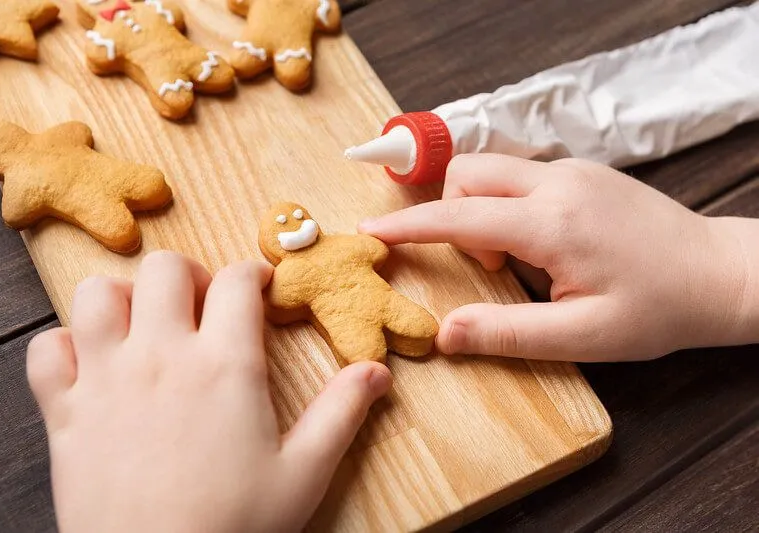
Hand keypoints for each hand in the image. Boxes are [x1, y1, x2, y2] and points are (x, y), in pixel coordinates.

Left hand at [27, 251, 391, 532]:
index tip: (257, 286)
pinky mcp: (64, 412)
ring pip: (97, 295)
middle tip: (201, 305)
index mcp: (226, 366)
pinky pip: (45, 350)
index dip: (252, 274)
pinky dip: (64, 346)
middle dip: (188, 275)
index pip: (238, 282)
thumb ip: (342, 413)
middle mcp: (162, 357)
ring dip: (121, 299)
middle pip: (164, 269)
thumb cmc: (235, 526)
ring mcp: (106, 379)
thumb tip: (377, 371)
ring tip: (143, 326)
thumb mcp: (305, 473)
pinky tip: (90, 366)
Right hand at [360, 154, 752, 361]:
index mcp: (552, 224)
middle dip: (451, 213)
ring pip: (492, 168)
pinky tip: (538, 242)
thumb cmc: (656, 310)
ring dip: (481, 208)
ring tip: (514, 258)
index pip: (457, 215)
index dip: (407, 226)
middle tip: (484, 264)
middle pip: (467, 173)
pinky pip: (520, 174)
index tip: (369, 230)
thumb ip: (506, 333)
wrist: (720, 274)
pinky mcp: (583, 170)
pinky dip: (507, 204)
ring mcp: (572, 170)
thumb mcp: (581, 337)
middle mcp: (557, 182)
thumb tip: (444, 334)